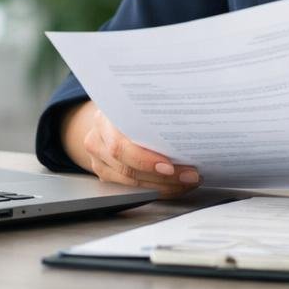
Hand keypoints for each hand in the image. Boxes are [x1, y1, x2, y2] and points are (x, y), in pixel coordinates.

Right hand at [62, 100, 201, 198]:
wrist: (111, 111)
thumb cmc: (132, 104)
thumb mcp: (141, 100)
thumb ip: (155, 110)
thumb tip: (192, 122)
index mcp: (104, 118)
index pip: (120, 146)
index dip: (145, 160)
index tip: (170, 167)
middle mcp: (97, 140)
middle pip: (127, 169)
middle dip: (164, 177)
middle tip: (190, 175)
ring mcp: (98, 160)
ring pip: (130, 183)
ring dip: (164, 186)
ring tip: (188, 181)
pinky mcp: (105, 173)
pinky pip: (131, 189)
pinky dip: (156, 189)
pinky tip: (175, 185)